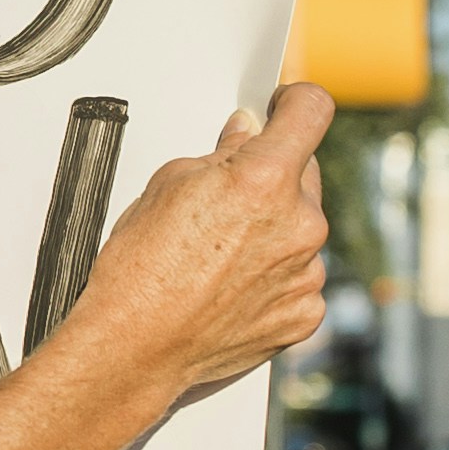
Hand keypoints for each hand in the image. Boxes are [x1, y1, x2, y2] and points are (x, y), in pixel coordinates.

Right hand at [56, 83, 334, 404]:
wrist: (136, 347)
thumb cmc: (140, 269)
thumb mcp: (169, 185)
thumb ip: (222, 155)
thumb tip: (245, 138)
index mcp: (265, 179)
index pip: (312, 110)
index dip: (295, 103)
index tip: (283, 109)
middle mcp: (300, 223)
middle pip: (306, 174)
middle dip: (275, 177)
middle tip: (230, 197)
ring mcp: (308, 272)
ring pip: (302, 230)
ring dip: (275, 231)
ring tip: (221, 255)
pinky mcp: (306, 312)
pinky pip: (301, 278)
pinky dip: (276, 277)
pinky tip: (234, 286)